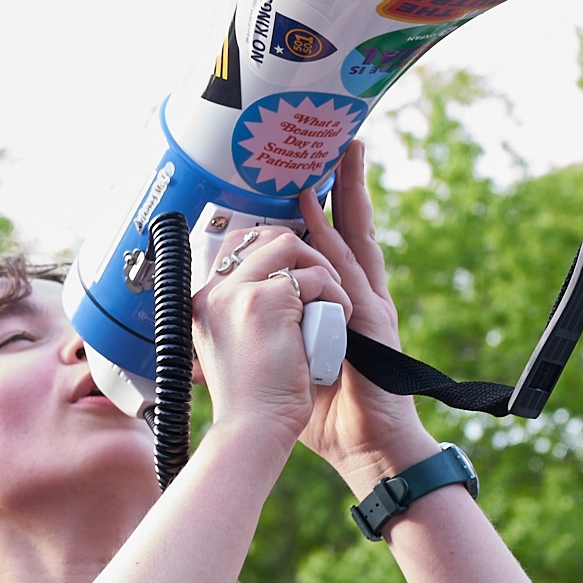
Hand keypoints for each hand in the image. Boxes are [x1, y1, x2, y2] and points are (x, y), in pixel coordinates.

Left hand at [291, 142, 441, 489]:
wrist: (361, 445)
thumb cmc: (320, 409)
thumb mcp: (282, 363)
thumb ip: (258, 340)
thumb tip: (209, 337)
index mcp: (335, 302)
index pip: (324, 243)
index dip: (317, 208)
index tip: (301, 172)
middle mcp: (354, 293)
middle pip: (347, 226)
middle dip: (343, 182)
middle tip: (337, 138)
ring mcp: (367, 302)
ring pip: (354, 236)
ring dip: (346, 193)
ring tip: (343, 152)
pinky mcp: (373, 318)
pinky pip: (349, 270)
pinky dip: (332, 239)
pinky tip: (320, 212)